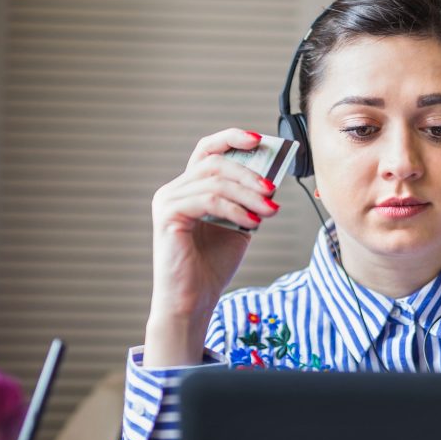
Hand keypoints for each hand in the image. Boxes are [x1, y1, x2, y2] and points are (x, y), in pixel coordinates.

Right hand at [144, 128, 280, 365]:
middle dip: (249, 172)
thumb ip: (248, 200)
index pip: (208, 150)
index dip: (232, 138)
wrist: (193, 301)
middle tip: (272, 188)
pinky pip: (208, 200)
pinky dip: (234, 208)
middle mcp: (174, 189)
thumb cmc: (212, 265)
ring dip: (247, 193)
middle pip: (215, 161)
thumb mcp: (238, 224)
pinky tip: (251, 222)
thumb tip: (270, 179)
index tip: (260, 140)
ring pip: (214, 180)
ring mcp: (168, 200)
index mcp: (189, 188)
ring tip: (269, 210)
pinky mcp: (168, 215)